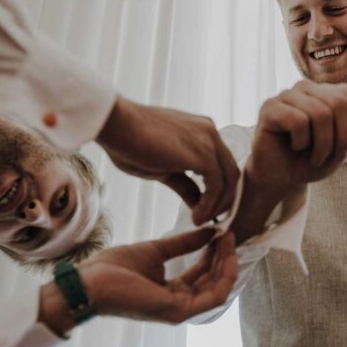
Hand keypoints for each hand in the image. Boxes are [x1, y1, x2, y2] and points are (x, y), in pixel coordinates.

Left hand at [39, 228, 237, 332]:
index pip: (203, 275)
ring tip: (228, 239)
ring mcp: (180, 311)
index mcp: (172, 292)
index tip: (221, 232)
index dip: (215, 253)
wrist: (91, 282)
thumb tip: (207, 232)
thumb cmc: (114, 269)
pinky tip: (225, 254)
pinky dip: (224, 276)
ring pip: (218, 289)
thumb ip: (182, 244)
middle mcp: (179, 304)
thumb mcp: (155, 251)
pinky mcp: (178, 311)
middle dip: (224, 256)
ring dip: (227, 263)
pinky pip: (214, 297)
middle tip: (229, 232)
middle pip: (213, 281)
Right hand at [96, 96, 239, 224]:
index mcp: (202, 131)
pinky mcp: (203, 153)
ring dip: (218, 206)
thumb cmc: (130, 143)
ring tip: (200, 222)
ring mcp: (209, 141)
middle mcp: (210, 133)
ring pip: (228, 180)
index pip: (222, 164)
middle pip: (231, 172)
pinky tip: (196, 218)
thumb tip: (199, 205)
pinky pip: (217, 185)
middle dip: (225, 200)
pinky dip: (210, 205)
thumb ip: (185, 184)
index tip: (208, 210)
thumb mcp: (164, 169)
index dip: (220, 190)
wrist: (115, 124)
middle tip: (211, 220)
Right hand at [245, 80, 346, 198]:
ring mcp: (286, 95)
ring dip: (322, 145)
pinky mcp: (269, 107)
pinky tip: (294, 147)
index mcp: (323, 93)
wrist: (281, 180)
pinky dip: (302, 142)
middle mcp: (305, 88)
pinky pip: (298, 121)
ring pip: (319, 113)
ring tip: (314, 156)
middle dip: (342, 136)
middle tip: (333, 156)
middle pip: (338, 103)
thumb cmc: (310, 160)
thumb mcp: (344, 144)